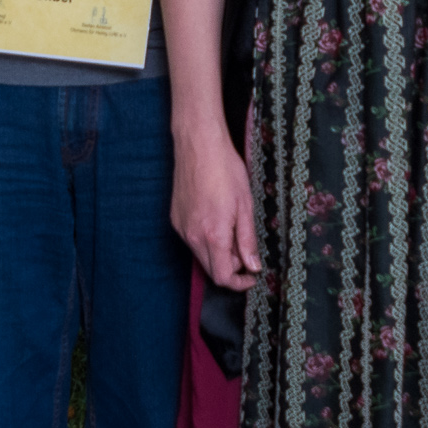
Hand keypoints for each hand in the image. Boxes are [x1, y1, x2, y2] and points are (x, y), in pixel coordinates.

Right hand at [172, 126, 261, 290]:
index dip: (239, 283)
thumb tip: (252, 266)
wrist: (199, 144)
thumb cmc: (225, 170)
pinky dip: (206, 240)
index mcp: (213, 235)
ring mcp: (181, 226)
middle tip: (245, 249)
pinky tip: (216, 218)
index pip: (222, 277)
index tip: (252, 276)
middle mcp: (192, 235)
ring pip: (200, 254)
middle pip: (210, 269)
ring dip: (218, 252)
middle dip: (230, 267)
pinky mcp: (175, 217)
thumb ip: (247, 240)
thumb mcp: (245, 206)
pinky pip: (192, 239)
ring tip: (231, 228)